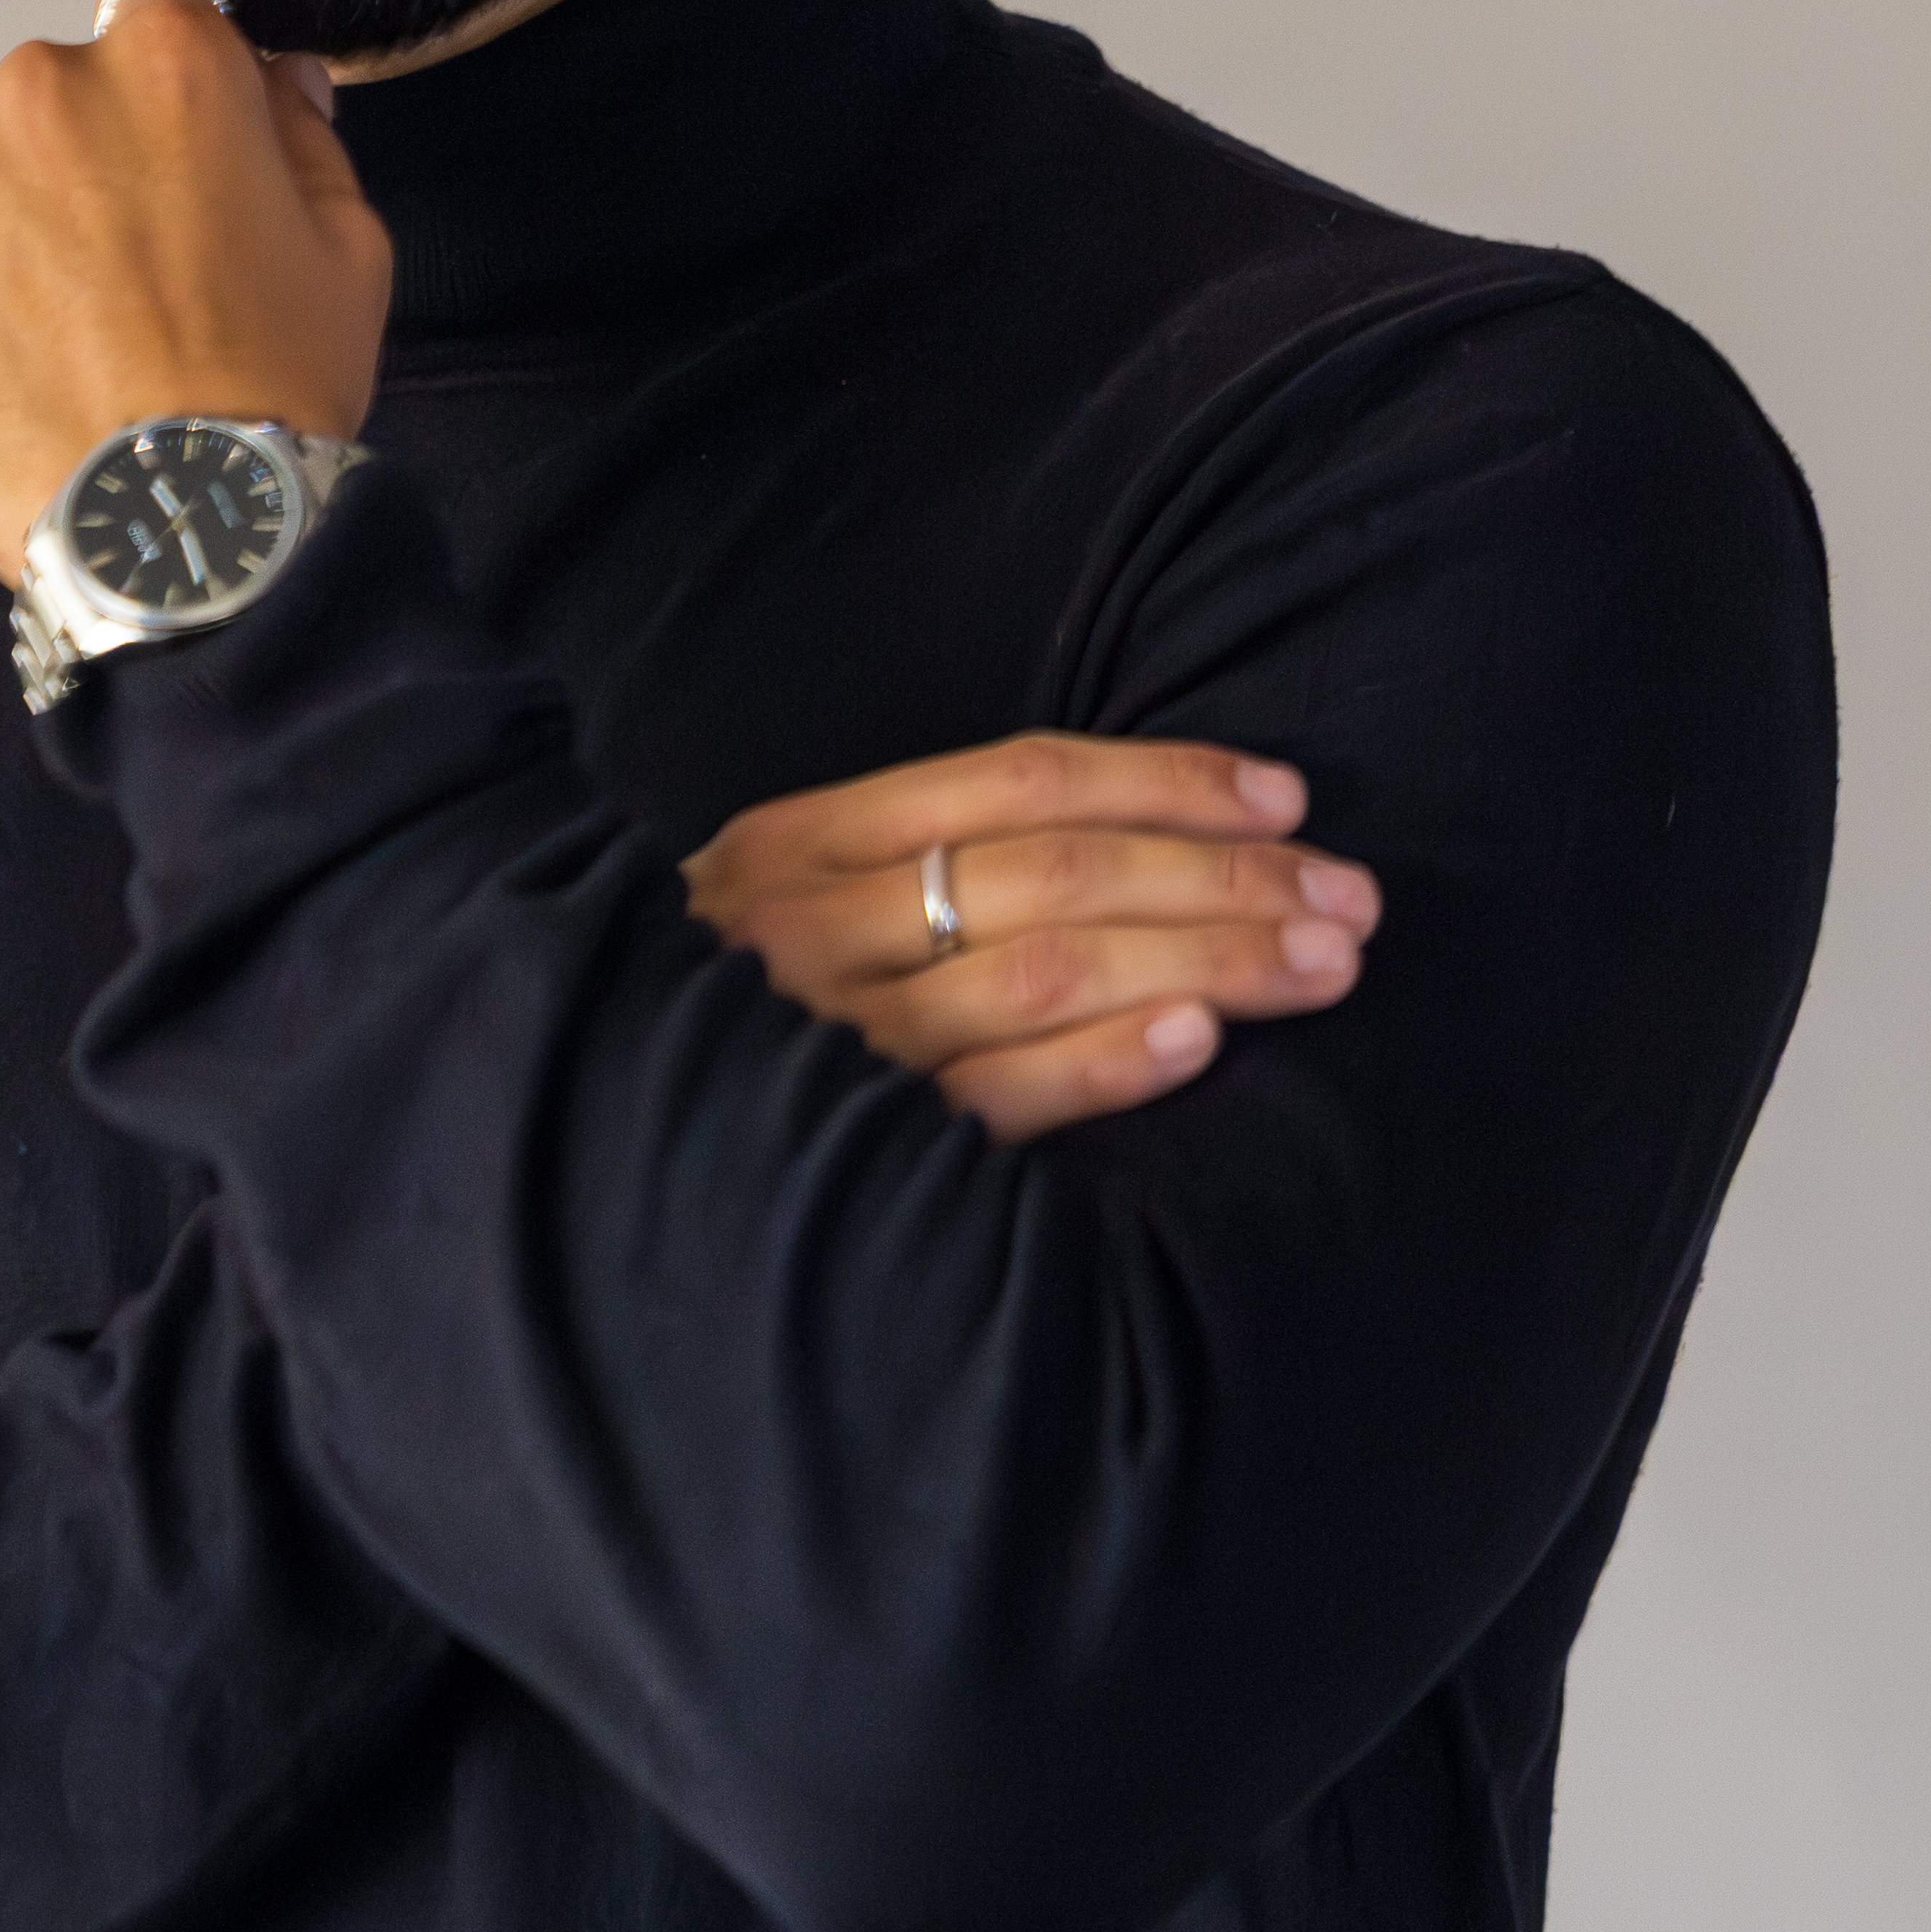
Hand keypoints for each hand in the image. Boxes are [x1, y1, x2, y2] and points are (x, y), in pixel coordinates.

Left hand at [0, 0, 394, 581]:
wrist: (172, 533)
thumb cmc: (274, 392)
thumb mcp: (347, 250)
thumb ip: (303, 135)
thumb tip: (277, 79)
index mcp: (166, 61)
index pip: (151, 19)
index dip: (162, 100)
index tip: (169, 173)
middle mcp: (40, 87)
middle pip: (48, 102)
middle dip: (76, 173)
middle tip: (115, 291)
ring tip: (43, 348)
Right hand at [683, 732, 1380, 1142]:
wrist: (578, 1133)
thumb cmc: (722, 1015)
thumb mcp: (792, 903)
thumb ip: (921, 865)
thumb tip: (1136, 849)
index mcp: (806, 841)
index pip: (1019, 783)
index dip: (1168, 781)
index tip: (1289, 799)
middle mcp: (815, 925)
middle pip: (1060, 872)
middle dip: (1224, 875)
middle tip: (1352, 898)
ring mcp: (831, 1040)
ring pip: (1048, 970)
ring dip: (1206, 958)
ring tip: (1322, 963)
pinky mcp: (852, 1150)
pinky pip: (995, 1097)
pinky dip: (1102, 1063)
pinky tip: (1197, 1042)